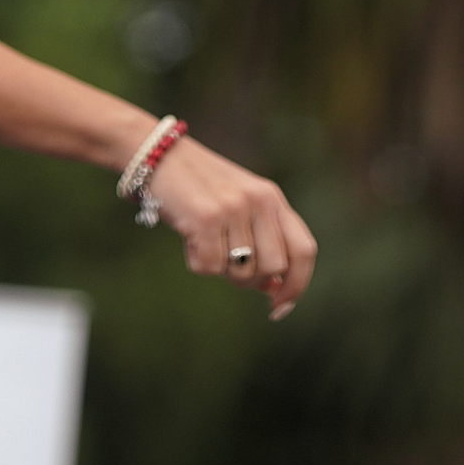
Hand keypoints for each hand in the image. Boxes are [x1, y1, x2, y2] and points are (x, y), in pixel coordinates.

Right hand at [142, 132, 318, 319]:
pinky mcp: (207, 217)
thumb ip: (261, 241)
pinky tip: (189, 238)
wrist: (159, 156)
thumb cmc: (198, 190)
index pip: (304, 250)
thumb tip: (273, 289)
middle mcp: (261, 200)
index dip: (296, 285)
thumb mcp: (239, 208)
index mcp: (273, 198)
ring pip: (241, 271)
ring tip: (204, 241)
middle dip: (249, 279)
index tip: (279, 308)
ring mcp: (235, 207)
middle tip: (225, 263)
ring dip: (220, 268)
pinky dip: (197, 262)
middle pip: (273, 267)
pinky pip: (211, 267)